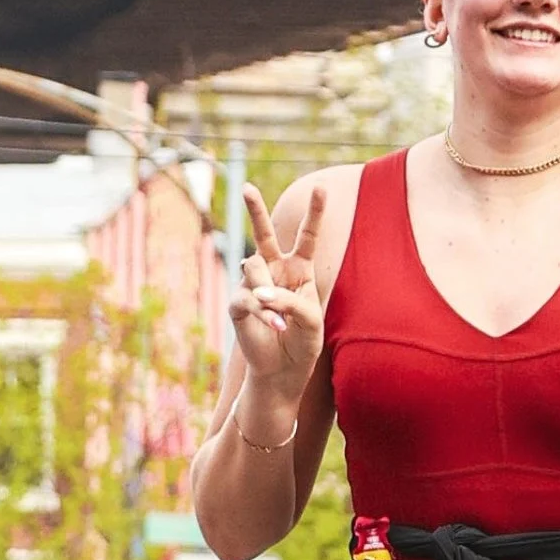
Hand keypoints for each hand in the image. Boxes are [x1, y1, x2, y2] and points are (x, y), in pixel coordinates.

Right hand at [227, 182, 327, 424]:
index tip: (320, 187)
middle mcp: (275, 271)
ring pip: (254, 269)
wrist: (283, 372)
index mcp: (299, 270)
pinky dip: (262, 313)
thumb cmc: (303, 344)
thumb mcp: (311, 320)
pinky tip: (275, 326)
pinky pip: (247, 298)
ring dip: (269, 294)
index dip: (315, 213)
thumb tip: (259, 293)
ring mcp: (254, 285)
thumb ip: (292, 301)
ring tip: (281, 321)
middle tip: (247, 188)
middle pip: (264, 233)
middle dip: (255, 209)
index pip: (308, 236)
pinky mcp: (239, 304)